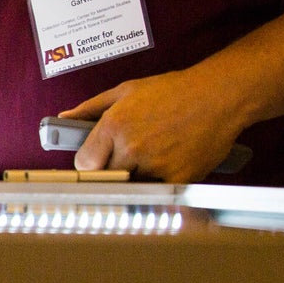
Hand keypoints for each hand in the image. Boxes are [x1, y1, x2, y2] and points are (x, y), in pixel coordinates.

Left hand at [60, 67, 249, 182]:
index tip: (97, 161)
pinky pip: (157, 192)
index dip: (90, 164)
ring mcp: (155, 165)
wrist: (220, 96)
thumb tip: (63, 118)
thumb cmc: (174, 91)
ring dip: (137, 177)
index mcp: (115, 125)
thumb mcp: (126, 90)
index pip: (85, 164)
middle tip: (130, 156)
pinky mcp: (178, 178)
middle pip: (107, 177)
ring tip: (153, 155)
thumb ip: (91, 108)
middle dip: (114, 170)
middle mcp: (132, 147)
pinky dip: (159, 184)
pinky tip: (167, 165)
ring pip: (132, 186)